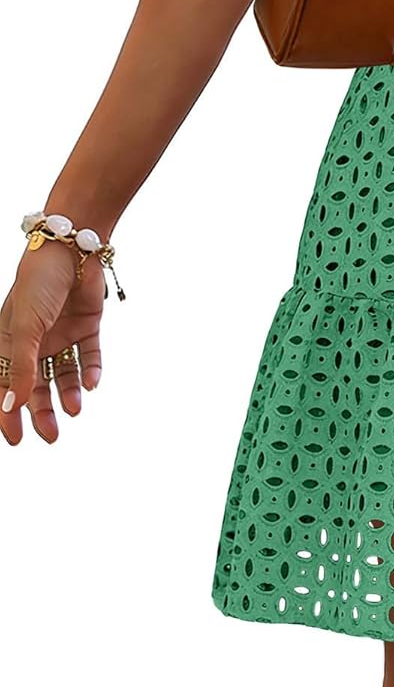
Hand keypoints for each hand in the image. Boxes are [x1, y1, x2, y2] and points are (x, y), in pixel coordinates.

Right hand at [0, 237, 105, 445]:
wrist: (73, 247)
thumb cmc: (38, 283)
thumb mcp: (25, 328)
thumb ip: (20, 367)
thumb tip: (11, 407)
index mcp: (10, 340)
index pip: (5, 385)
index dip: (8, 413)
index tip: (15, 440)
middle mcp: (35, 340)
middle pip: (36, 385)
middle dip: (41, 412)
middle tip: (51, 436)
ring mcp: (62, 333)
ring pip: (64, 374)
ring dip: (68, 394)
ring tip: (75, 410)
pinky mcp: (87, 324)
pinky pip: (88, 355)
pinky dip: (91, 372)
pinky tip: (92, 385)